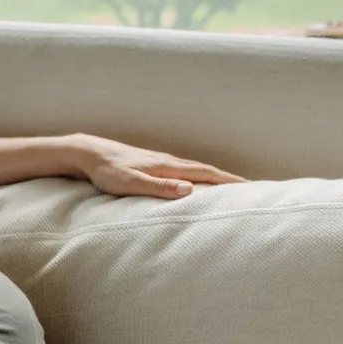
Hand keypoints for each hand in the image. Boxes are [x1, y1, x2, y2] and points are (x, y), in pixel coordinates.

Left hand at [71, 134, 245, 199]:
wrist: (89, 153)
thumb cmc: (107, 171)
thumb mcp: (131, 183)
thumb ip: (158, 188)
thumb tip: (189, 190)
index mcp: (168, 167)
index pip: (206, 174)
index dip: (229, 181)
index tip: (252, 188)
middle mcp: (169, 161)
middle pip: (207, 170)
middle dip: (230, 180)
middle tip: (253, 189)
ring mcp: (162, 161)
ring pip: (197, 169)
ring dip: (216, 177)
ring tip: (233, 188)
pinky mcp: (153, 164)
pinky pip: (185, 171)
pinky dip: (200, 177)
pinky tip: (199, 183)